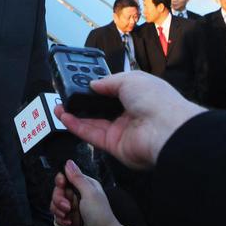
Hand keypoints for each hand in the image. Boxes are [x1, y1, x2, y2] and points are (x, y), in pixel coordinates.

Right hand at [55, 71, 205, 169]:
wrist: (166, 130)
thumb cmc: (157, 101)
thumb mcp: (130, 79)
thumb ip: (108, 81)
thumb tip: (93, 84)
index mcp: (137, 95)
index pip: (113, 92)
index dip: (96, 89)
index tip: (80, 84)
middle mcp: (129, 114)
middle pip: (100, 109)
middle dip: (82, 103)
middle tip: (66, 97)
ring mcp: (121, 130)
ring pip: (92, 123)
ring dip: (74, 116)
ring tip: (59, 107)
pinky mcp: (114, 145)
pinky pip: (91, 135)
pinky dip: (77, 127)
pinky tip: (65, 118)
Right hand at [64, 160, 123, 225]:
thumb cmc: (101, 216)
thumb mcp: (90, 194)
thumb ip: (78, 178)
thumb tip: (69, 162)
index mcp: (85, 184)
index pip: (66, 177)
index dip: (60, 182)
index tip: (61, 186)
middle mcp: (78, 194)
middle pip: (58, 191)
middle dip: (59, 199)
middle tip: (67, 206)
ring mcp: (74, 206)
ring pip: (56, 203)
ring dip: (59, 210)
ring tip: (68, 216)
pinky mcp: (70, 217)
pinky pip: (58, 215)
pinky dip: (61, 219)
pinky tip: (69, 222)